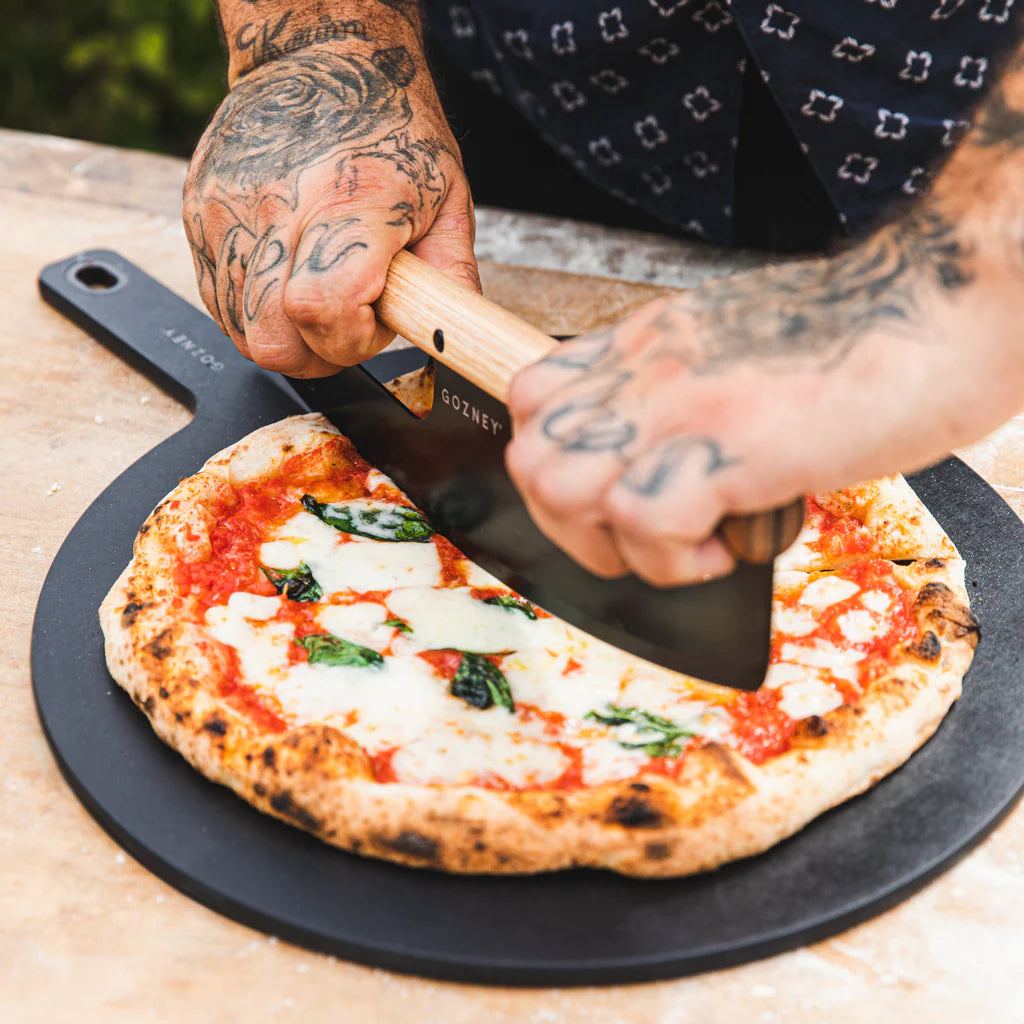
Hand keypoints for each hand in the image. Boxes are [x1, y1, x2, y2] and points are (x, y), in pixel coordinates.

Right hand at [182, 41, 476, 376]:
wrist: (318, 60)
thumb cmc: (389, 127)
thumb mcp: (448, 199)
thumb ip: (450, 278)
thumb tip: (453, 334)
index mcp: (349, 202)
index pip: (322, 310)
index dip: (351, 341)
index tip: (373, 322)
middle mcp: (277, 206)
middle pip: (273, 339)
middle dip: (317, 353)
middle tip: (345, 321)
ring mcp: (227, 211)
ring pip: (241, 331)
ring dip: (284, 335)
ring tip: (317, 292)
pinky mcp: (198, 214)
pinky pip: (218, 301)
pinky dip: (254, 310)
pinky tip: (287, 277)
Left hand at [506, 204, 1007, 586]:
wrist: (943, 300)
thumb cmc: (860, 333)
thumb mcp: (736, 349)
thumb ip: (681, 395)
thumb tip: (665, 463)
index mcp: (644, 343)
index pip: (530, 398)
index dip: (554, 463)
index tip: (606, 498)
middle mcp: (644, 369)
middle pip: (528, 458)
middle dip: (570, 526)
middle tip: (641, 540)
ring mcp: (679, 404)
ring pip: (558, 491)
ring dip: (613, 548)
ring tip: (687, 545)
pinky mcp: (727, 446)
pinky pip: (643, 524)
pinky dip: (676, 562)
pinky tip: (732, 546)